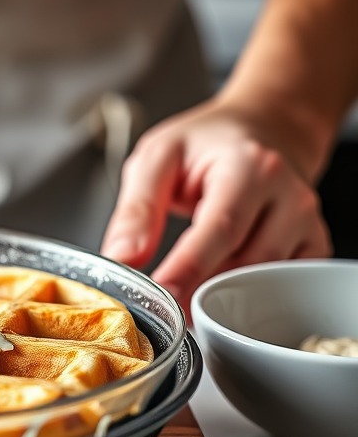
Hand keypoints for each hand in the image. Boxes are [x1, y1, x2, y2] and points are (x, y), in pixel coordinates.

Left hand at [100, 99, 331, 309]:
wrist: (262, 128)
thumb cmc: (206, 144)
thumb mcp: (157, 158)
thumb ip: (136, 209)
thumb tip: (123, 257)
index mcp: (249, 166)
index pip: (220, 228)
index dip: (189, 268)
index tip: (161, 295)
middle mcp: (288, 195)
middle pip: (247, 261)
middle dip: (202, 289)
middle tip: (164, 308)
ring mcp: (306, 222)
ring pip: (267, 280)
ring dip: (225, 295)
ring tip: (187, 292)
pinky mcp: (313, 243)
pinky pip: (286, 286)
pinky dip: (253, 295)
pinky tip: (224, 287)